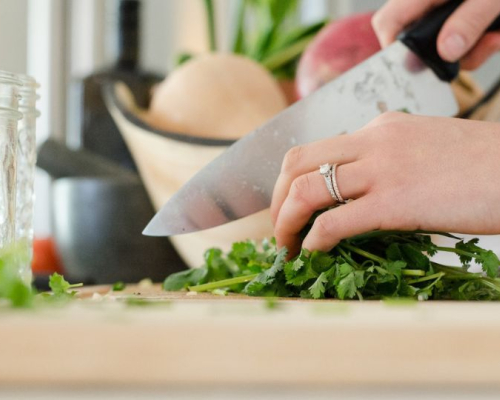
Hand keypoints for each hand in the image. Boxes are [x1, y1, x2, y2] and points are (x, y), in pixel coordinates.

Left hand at [270, 112, 499, 254]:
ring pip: (306, 189)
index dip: (293, 180)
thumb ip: (389, 159)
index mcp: (381, 127)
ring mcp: (383, 169)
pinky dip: (314, 240)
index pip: (318, 148)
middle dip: (277, 198)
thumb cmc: (483, 164)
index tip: (290, 206)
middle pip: (297, 162)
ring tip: (285, 247)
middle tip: (278, 227)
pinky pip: (335, 221)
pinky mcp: (396, 202)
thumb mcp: (426, 146)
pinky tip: (313, 253)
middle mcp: (373, 141)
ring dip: (285, 221)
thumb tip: (362, 188)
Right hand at [372, 0, 499, 68]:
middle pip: (420, 38)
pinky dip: (484, 41)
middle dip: (448, 53)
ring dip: (473, 50)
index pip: (389, 22)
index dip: (394, 48)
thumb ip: (471, 18)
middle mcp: (434, 1)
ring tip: (495, 38)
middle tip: (476, 50)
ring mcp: (451, 9)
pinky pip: (466, 37)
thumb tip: (447, 51)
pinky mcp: (467, 15)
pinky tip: (497, 33)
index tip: (417, 67)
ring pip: (445, 43)